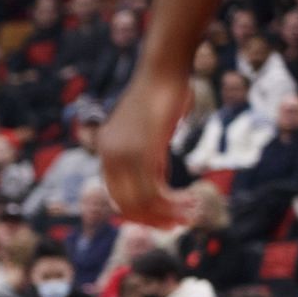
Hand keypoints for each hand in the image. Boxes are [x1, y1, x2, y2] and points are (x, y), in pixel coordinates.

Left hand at [103, 70, 195, 227]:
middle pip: (126, 204)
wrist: (164, 71)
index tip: (163, 219)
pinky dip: (173, 203)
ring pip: (142, 201)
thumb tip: (158, 184)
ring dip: (168, 213)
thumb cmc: (163, 97)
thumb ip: (149, 160)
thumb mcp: (151, 134)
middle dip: (153, 219)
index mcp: (106, 150)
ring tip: (191, 214)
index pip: (117, 195)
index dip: (140, 213)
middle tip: (178, 225)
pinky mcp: (141, 152)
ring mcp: (123, 154)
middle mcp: (109, 155)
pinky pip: (154, 191)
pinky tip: (190, 202)